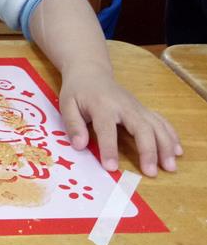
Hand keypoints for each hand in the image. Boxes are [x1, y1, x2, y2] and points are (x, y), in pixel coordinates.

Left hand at [58, 66, 181, 176]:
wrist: (91, 72)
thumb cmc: (78, 91)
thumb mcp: (67, 105)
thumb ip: (73, 125)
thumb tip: (79, 146)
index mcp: (102, 105)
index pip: (107, 129)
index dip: (109, 148)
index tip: (111, 168)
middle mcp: (124, 106)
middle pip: (142, 127)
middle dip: (148, 150)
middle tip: (151, 172)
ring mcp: (137, 107)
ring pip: (157, 126)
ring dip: (166, 146)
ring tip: (170, 166)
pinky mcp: (144, 109)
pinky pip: (161, 122)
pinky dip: (171, 136)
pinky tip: (177, 151)